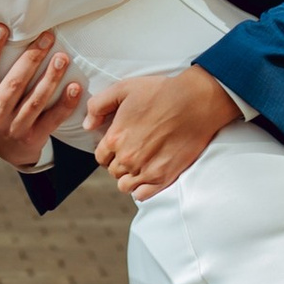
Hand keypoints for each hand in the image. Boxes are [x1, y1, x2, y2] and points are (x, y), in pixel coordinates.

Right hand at [0, 21, 83, 166]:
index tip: (3, 27)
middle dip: (30, 59)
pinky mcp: (34, 139)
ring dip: (50, 79)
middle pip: (12, 84)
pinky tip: (75, 86)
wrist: (8, 152)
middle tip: (46, 36)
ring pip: (34, 101)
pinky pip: (52, 120)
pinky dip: (65, 104)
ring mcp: (14, 129)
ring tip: (62, 57)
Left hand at [90, 63, 236, 198]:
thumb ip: (99, 105)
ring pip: (125, 185)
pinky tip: (149, 175)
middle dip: (120, 163)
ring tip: (141, 164)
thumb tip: (88, 125)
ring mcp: (145, 170)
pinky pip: (142, 195)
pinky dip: (142, 188)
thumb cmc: (161, 92)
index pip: (101, 156)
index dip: (108, 151)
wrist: (195, 101)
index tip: (120, 146)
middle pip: (113, 171)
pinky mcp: (164, 177)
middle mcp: (128, 157)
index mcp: (116, 138)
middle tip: (134, 151)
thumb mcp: (123, 88)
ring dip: (130, 177)